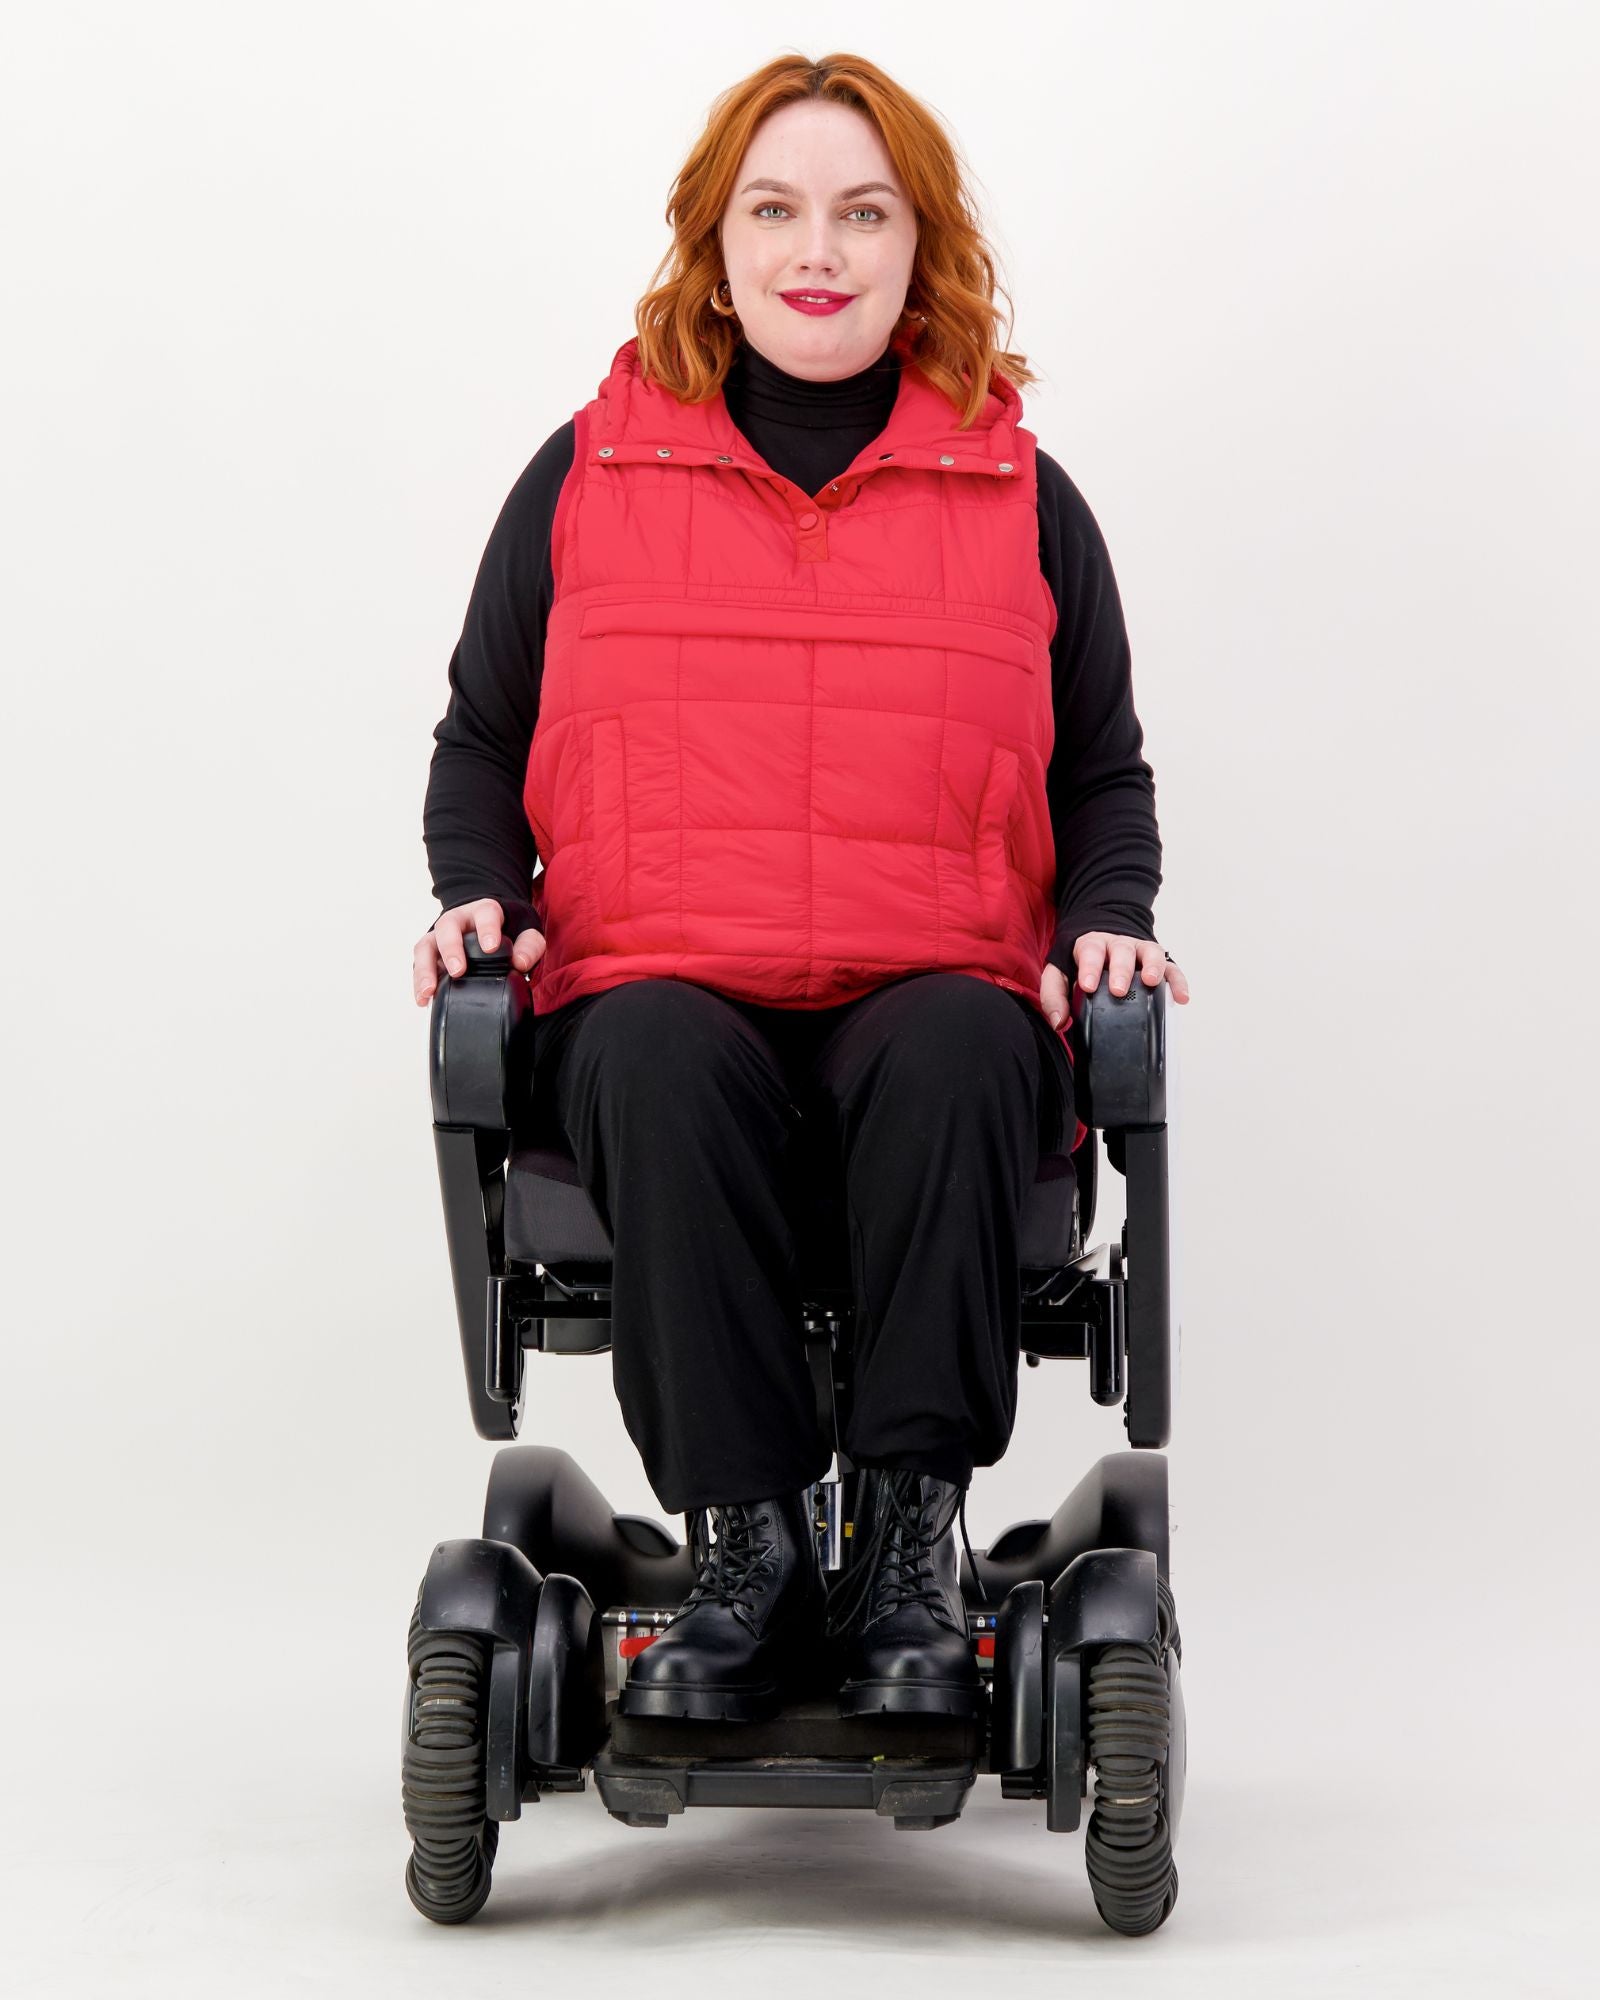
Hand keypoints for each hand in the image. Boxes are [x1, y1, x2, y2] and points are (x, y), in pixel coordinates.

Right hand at [412, 896, 545, 1006]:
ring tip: (429, 990)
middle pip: (447, 927)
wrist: (489, 925)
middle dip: (450, 948)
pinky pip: (420, 964)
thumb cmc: (507, 930)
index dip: (486, 928)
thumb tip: (520, 963)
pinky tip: (423, 999)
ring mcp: (441, 936)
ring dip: (425, 968)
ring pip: (426, 945)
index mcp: (484, 911)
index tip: (490, 947)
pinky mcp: (432, 953)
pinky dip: (419, 982)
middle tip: (457, 971)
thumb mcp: (526, 933)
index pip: (485, 913)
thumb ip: (529, 946)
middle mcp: (458, 920)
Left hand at [1039, 932, 1190, 1026]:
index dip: (1090, 968)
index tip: (1088, 986)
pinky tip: (1181, 998)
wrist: (1103, 940)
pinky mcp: (1159, 962)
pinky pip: (1172, 968)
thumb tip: (1058, 1022)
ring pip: (1151, 952)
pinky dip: (1178, 981)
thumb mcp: (1060, 973)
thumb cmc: (1081, 962)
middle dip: (1121, 970)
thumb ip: (1054, 995)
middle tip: (1118, 990)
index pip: (1090, 951)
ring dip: (1152, 967)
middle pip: (1122, 951)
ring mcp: (1141, 951)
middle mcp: (1118, 944)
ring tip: (1151, 982)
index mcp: (1092, 945)